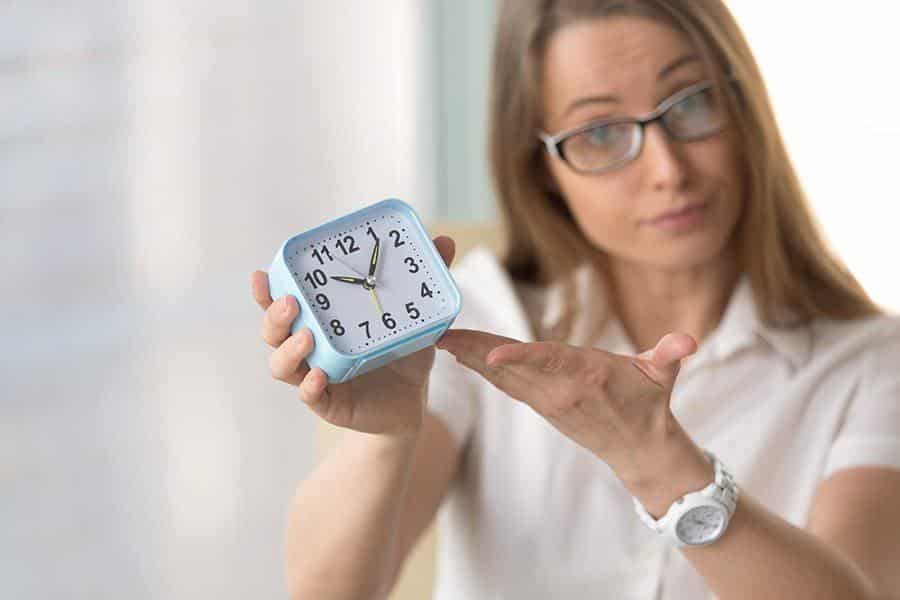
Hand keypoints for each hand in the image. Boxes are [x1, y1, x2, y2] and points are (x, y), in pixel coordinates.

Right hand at [252, 235, 455, 437]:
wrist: (412, 401)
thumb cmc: (402, 352)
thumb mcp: (414, 315)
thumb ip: (425, 279)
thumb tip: (444, 241)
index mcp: (319, 320)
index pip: (280, 303)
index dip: (266, 291)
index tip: (262, 274)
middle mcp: (308, 347)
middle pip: (273, 332)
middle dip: (273, 316)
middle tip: (290, 302)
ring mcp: (314, 376)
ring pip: (282, 366)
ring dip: (288, 350)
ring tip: (306, 337)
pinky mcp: (328, 404)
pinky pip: (310, 395)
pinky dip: (311, 385)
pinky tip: (320, 375)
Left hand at [435, 328, 699, 483]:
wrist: (638, 449)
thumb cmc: (649, 404)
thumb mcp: (662, 377)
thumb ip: (670, 355)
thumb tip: (687, 340)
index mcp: (586, 376)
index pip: (548, 361)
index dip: (518, 356)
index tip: (489, 353)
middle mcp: (560, 390)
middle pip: (511, 366)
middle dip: (475, 350)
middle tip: (440, 335)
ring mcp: (547, 400)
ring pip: (503, 376)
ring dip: (471, 358)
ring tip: (441, 340)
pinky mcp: (541, 405)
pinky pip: (507, 385)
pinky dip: (483, 370)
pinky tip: (462, 357)